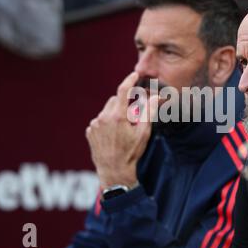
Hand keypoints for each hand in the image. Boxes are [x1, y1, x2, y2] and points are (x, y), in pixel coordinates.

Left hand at [85, 72, 157, 188]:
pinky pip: (99, 121)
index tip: (134, 75)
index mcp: (117, 117)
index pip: (123, 91)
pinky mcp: (89, 132)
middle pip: (115, 100)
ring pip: (107, 110)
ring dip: (115, 115)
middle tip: (132, 118)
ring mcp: (94, 125)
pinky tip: (112, 136)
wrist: (115, 172)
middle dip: (124, 104)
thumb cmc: (131, 153)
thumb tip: (157, 96)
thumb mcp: (143, 132)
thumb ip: (149, 111)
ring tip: (121, 131)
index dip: (129, 80)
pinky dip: (106, 123)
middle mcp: (103, 118)